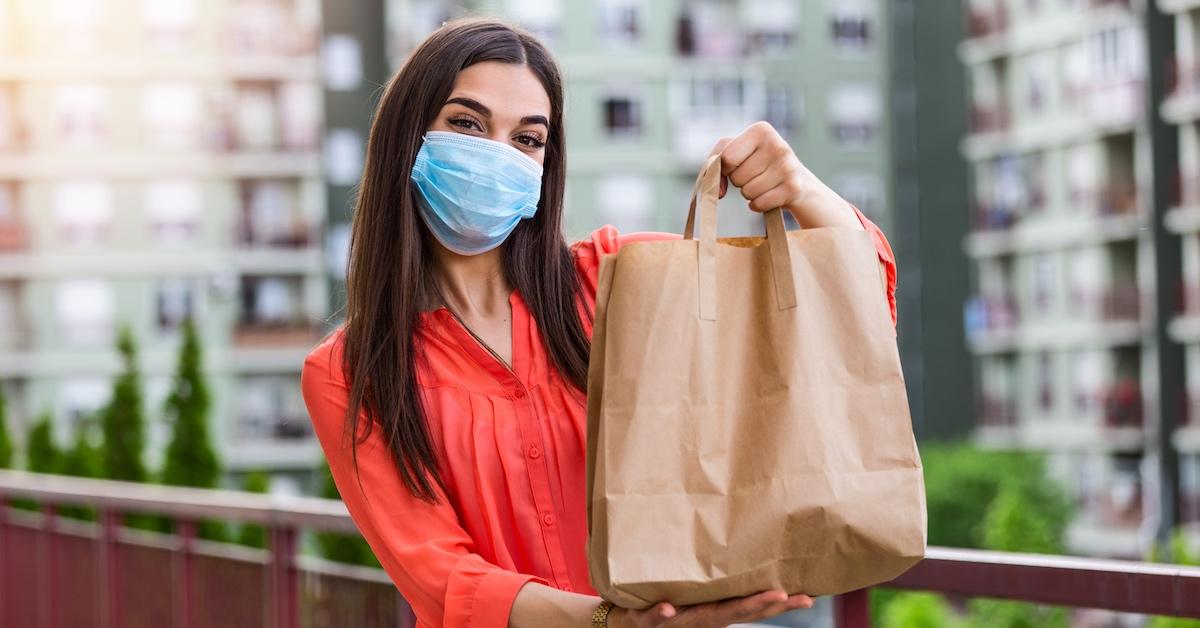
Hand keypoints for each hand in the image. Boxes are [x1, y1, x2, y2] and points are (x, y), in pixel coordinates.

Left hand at [607, 590, 813, 627]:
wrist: (619, 620)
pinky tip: (670, 608)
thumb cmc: (662, 599)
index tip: (810, 595)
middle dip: (766, 605)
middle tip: (793, 595)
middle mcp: (701, 617)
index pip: (752, 604)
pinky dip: (662, 613)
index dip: (780, 602)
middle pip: (738, 612)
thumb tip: (736, 539)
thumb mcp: (690, 586)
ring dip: (728, 611)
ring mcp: (676, 620)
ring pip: (705, 617)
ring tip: (754, 601)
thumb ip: (710, 571)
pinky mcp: (645, 620)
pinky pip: (653, 617)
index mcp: (713, 608)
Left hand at [709, 122, 859, 229]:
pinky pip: (759, 204)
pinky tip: (770, 195)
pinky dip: (759, 204)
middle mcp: (777, 144)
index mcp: (761, 130)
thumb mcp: (737, 152)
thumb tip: (718, 192)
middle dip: (740, 181)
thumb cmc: (758, 164)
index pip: (727, 157)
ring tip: (764, 184)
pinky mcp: (793, 188)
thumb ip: (715, 163)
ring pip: (747, 192)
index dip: (727, 167)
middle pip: (737, 176)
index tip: (738, 165)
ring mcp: (788, 166)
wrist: (797, 180)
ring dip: (750, 193)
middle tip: (756, 175)